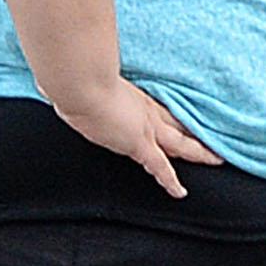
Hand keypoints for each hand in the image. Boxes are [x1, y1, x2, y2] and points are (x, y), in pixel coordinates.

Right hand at [53, 80, 222, 200]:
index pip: (158, 108)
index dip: (172, 116)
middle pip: (175, 124)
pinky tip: (181, 193)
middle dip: (194, 132)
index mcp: (131, 95)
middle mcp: (141, 110)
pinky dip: (170, 181)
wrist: (78, 80)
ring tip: (217, 159)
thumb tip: (48, 78)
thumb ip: (70, 77)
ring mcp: (143, 127)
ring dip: (199, 151)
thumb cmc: (74, 73)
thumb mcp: (76, 73)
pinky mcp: (139, 143)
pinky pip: (160, 167)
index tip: (183, 120)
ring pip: (180, 144)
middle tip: (214, 139)